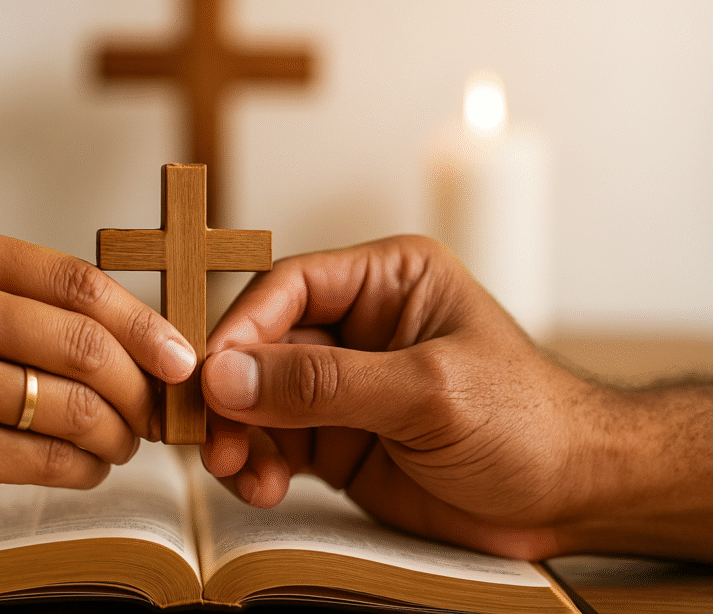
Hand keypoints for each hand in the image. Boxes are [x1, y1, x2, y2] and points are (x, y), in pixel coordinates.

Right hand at [0, 224, 195, 539]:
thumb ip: (22, 298)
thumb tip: (137, 335)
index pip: (79, 282)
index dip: (145, 323)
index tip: (180, 357)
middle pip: (85, 346)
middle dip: (139, 387)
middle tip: (156, 411)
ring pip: (73, 408)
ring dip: (117, 434)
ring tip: (123, 442)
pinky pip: (45, 460)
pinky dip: (85, 467)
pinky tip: (90, 467)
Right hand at [200, 235, 630, 559]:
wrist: (572, 500)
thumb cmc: (528, 423)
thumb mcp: (426, 392)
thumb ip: (324, 383)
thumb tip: (226, 376)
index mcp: (387, 280)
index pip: (290, 287)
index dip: (242, 328)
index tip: (207, 376)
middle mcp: (359, 325)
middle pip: (264, 346)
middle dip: (233, 394)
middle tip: (213, 440)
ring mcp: (346, 385)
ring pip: (260, 399)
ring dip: (240, 435)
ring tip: (240, 474)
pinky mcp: (341, 437)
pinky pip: (277, 442)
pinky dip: (259, 465)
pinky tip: (263, 488)